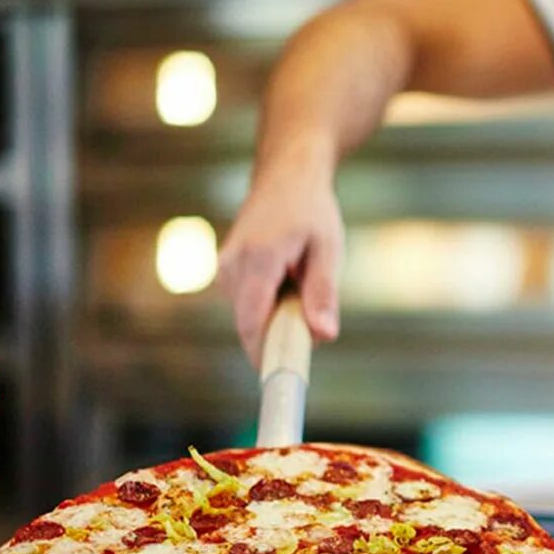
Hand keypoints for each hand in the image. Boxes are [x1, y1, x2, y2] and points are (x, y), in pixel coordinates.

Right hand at [218, 153, 343, 365]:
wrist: (286, 174)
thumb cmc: (312, 210)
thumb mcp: (329, 248)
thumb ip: (324, 293)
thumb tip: (323, 336)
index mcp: (259, 257)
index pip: (252, 321)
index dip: (263, 355)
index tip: (281, 378)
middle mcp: (233, 264)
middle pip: (250, 323)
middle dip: (278, 334)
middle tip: (311, 325)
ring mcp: (225, 266)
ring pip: (249, 314)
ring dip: (276, 315)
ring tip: (300, 280)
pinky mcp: (226, 270)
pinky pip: (248, 302)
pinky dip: (270, 303)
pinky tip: (288, 277)